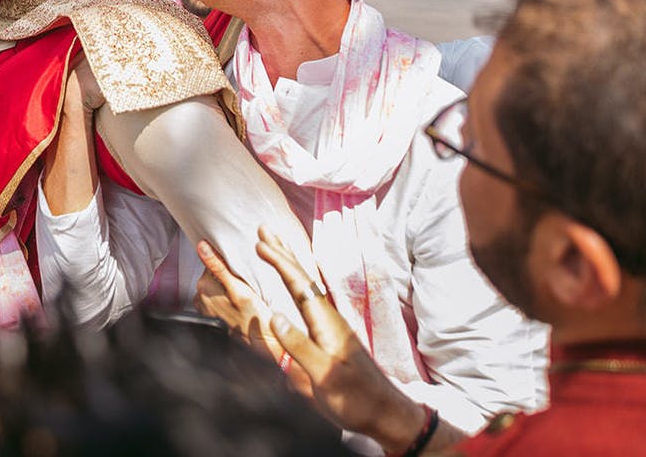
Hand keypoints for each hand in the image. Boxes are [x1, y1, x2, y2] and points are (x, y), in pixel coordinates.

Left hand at [195, 240, 284, 357]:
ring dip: (228, 285)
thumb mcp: (238, 287)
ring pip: (216, 285)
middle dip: (228, 274)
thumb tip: (202, 246)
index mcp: (203, 287)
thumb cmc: (253, 317)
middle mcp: (199, 297)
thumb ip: (218, 266)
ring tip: (244, 293)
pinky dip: (228, 296)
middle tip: (244, 283)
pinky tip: (240, 302)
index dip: (228, 262)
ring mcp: (205, 308)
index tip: (240, 269)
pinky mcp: (212, 315)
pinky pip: (219, 297)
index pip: (212, 261)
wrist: (262, 343)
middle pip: (213, 273)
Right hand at [257, 228, 428, 449]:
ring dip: (289, 264)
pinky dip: (295, 283)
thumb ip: (300, 347)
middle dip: (282, 253)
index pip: (300, 285)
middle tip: (264, 230)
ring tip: (275, 246)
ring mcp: (331, 327)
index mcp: (327, 324)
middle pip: (303, 278)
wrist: (386, 414)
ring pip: (306, 286)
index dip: (279, 263)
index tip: (259, 244)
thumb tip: (274, 317)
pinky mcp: (331, 337)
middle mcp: (329, 319)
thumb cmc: (357, 398)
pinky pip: (307, 299)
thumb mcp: (325, 377)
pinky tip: (294, 284)